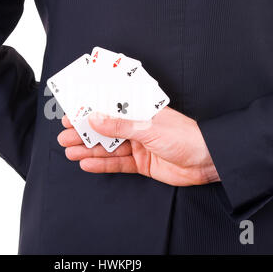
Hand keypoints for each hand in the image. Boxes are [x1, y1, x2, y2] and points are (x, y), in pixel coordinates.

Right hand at [57, 107, 219, 185]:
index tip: (71, 112)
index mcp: (140, 110)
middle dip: (84, 132)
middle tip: (64, 136)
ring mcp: (138, 145)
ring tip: (69, 151)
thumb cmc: (185, 137)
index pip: (110, 107)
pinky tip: (86, 164)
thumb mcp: (149, 128)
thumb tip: (95, 119)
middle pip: (105, 128)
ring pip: (108, 147)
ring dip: (89, 149)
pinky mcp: (141, 162)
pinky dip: (102, 164)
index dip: (90, 109)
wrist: (208, 161)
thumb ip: (121, 125)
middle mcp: (137, 126)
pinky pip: (118, 163)